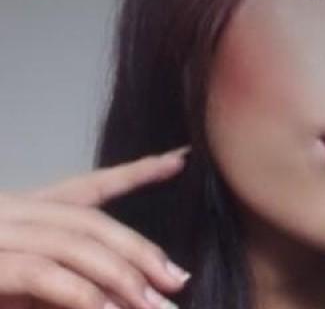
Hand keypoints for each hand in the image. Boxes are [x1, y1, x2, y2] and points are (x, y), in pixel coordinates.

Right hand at [0, 147, 190, 308]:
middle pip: (92, 221)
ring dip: (121, 277)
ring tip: (154, 305)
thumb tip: (128, 292)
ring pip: (76, 244)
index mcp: (27, 210)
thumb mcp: (31, 287)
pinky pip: (43, 274)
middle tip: (178, 279)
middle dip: (140, 251)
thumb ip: (76, 277)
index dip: (138, 172)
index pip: (91, 185)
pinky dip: (83, 295)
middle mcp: (14, 211)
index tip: (179, 158)